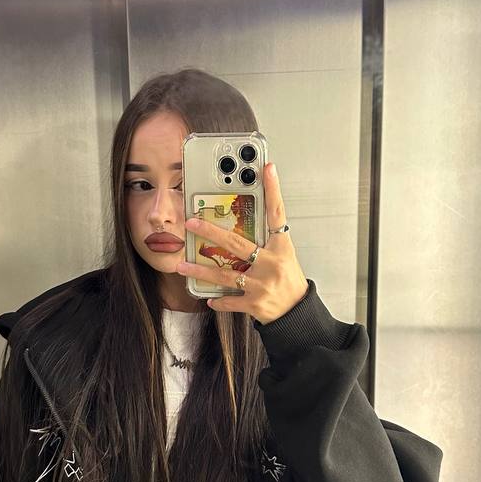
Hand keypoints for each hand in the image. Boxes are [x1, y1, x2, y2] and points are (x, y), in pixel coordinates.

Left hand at [176, 161, 309, 324]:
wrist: (297, 313)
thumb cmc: (288, 280)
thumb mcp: (284, 256)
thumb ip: (266, 240)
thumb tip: (244, 221)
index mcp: (281, 248)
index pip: (277, 214)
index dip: (273, 190)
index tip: (267, 168)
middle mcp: (271, 264)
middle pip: (237, 243)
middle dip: (211, 232)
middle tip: (191, 222)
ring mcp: (262, 285)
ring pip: (224, 274)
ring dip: (200, 270)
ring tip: (182, 264)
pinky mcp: (254, 304)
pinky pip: (230, 300)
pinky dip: (218, 300)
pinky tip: (207, 297)